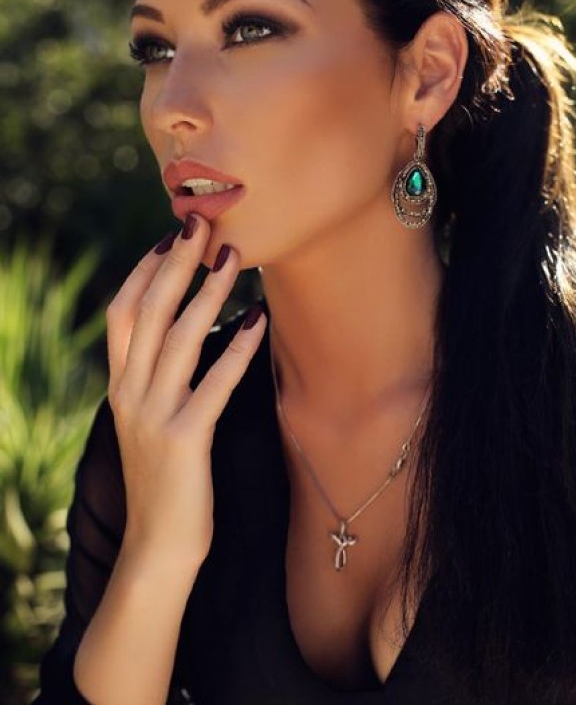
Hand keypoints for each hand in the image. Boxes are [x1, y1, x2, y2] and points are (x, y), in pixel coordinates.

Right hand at [105, 214, 265, 570]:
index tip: (171, 238)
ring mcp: (154, 417)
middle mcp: (129, 395)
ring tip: (233, 257)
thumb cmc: (164, 479)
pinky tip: (259, 320)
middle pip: (148, 312)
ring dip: (208, 292)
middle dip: (176, 264)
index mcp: (118, 387)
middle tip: (201, 224)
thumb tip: (178, 332)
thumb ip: (154, 379)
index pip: (123, 313)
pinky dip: (237, 348)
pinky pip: (215, 383)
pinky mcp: (185, 440)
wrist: (157, 549)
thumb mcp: (147, 421)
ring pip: (179, 338)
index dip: (146, 271)